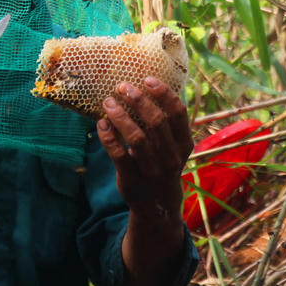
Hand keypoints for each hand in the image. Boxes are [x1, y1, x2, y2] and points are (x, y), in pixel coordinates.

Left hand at [97, 77, 193, 218]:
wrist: (157, 205)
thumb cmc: (162, 164)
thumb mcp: (173, 147)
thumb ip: (166, 124)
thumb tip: (145, 87)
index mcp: (184, 144)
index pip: (178, 113)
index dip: (164, 93)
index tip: (147, 79)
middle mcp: (171, 157)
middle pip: (156, 122)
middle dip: (138, 100)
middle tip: (122, 86)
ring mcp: (152, 170)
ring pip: (136, 137)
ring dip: (120, 116)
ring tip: (108, 102)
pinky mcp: (132, 180)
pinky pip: (118, 154)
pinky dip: (108, 137)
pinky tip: (101, 124)